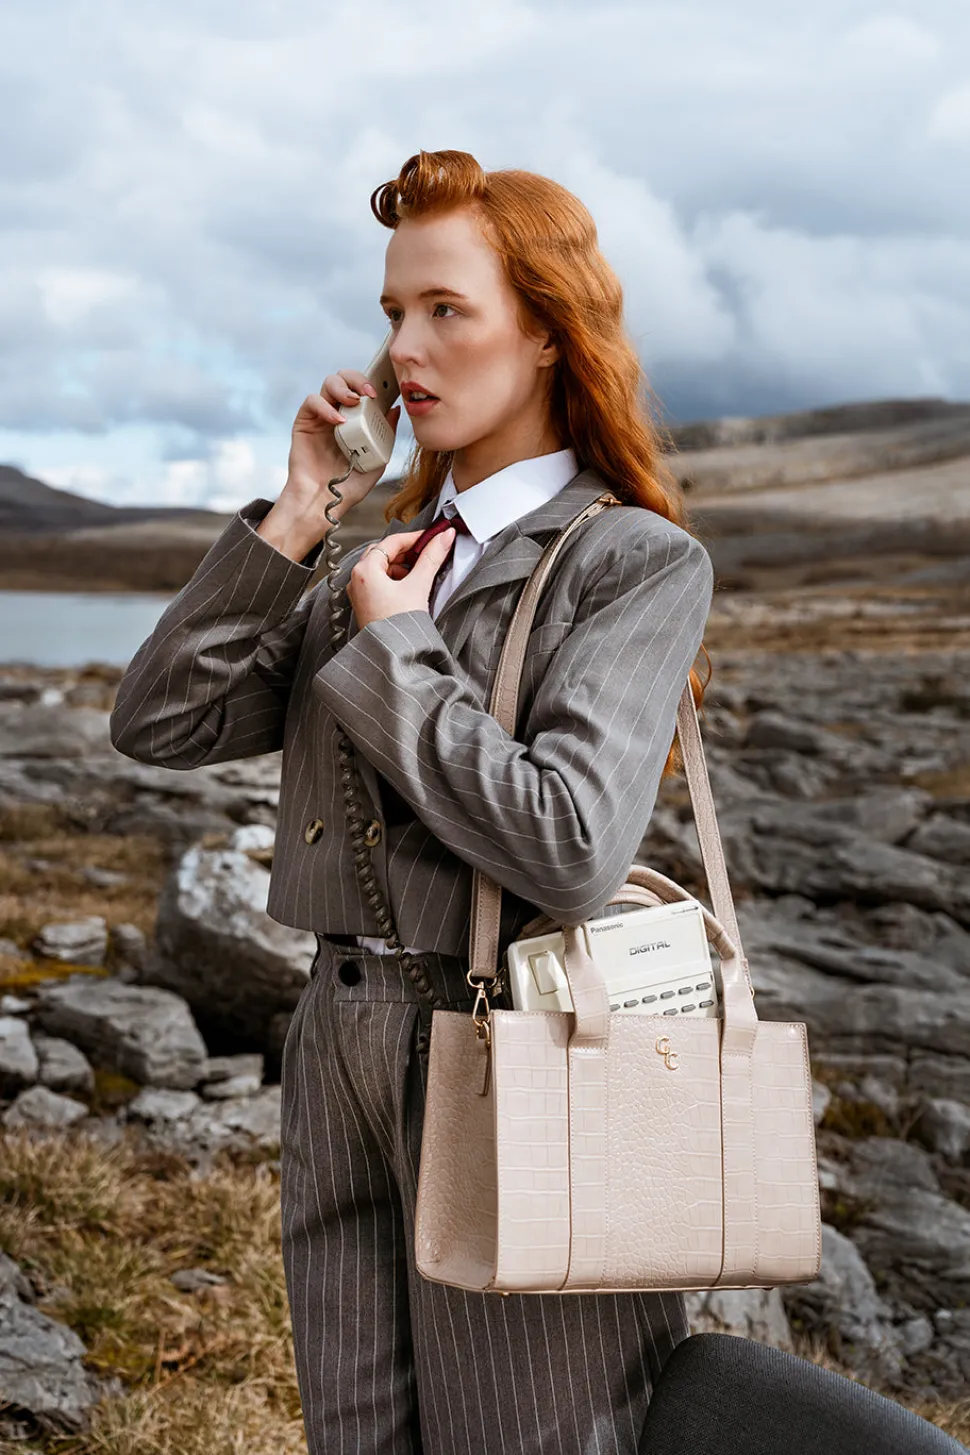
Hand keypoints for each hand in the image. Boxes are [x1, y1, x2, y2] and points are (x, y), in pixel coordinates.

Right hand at [256, 368, 400, 562]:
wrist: (326, 501)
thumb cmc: (350, 484)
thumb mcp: (377, 459)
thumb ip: (386, 434)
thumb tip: (395, 409)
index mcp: (356, 419)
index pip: (363, 389)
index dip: (373, 383)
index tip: (384, 391)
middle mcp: (338, 413)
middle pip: (345, 378)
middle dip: (358, 379)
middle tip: (368, 393)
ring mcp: (321, 416)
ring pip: (329, 383)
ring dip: (343, 387)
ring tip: (353, 402)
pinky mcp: (304, 422)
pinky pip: (312, 401)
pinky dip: (325, 406)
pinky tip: (337, 421)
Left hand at [348, 526, 456, 629]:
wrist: (392, 655)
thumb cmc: (397, 625)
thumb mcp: (418, 586)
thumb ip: (431, 558)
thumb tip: (444, 538)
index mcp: (365, 571)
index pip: (391, 542)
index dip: (414, 537)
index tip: (431, 537)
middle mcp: (357, 580)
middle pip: (383, 553)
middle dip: (406, 552)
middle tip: (426, 552)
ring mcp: (359, 593)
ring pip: (381, 568)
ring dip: (400, 566)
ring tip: (419, 573)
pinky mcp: (365, 604)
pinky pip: (378, 583)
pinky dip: (394, 580)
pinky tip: (408, 587)